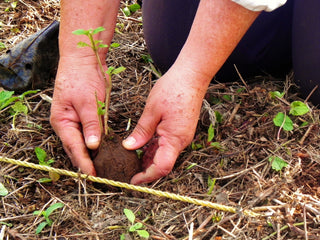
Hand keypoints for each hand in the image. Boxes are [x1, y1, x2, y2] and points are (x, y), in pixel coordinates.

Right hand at [50, 56, 105, 174]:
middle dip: (87, 163)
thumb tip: (92, 147)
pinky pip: (90, 134)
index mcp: (62, 122)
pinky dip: (96, 143)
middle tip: (101, 176)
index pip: (74, 147)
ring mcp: (75, 121)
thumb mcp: (88, 103)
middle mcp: (67, 124)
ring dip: (92, 155)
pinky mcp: (85, 117)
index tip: (93, 176)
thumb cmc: (82, 78)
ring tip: (104, 168)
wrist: (83, 60)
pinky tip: (105, 151)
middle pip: (76, 148)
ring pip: (83, 143)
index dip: (84, 163)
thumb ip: (91, 125)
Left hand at [123, 67, 207, 183]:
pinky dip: (153, 150)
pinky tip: (141, 147)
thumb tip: (129, 147)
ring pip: (164, 155)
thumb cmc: (173, 89)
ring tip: (130, 160)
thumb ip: (142, 131)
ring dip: (148, 160)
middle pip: (162, 164)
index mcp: (175, 138)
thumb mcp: (152, 110)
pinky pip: (166, 146)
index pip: (161, 167)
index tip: (132, 181)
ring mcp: (181, 136)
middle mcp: (181, 141)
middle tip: (126, 170)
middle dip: (145, 170)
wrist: (192, 76)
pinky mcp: (180, 131)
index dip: (146, 176)